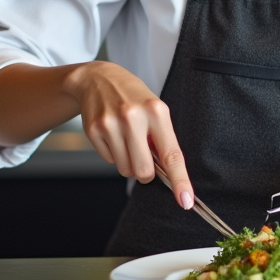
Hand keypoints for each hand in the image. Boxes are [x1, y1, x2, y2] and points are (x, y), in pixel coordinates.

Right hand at [63, 61, 193, 210]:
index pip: (172, 154)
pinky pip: (109, 161)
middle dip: (146, 172)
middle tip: (143, 155)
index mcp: (157, 111)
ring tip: (126, 138)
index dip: (180, 180)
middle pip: (144, 171)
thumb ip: (162, 139)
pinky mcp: (94, 130)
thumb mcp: (154, 109)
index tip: (185, 201)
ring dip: (128, 162)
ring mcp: (111, 124)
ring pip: (125, 169)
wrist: (98, 79)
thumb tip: (167, 174)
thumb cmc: (133, 97)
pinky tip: (112, 134)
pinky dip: (113, 154)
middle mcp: (134, 117)